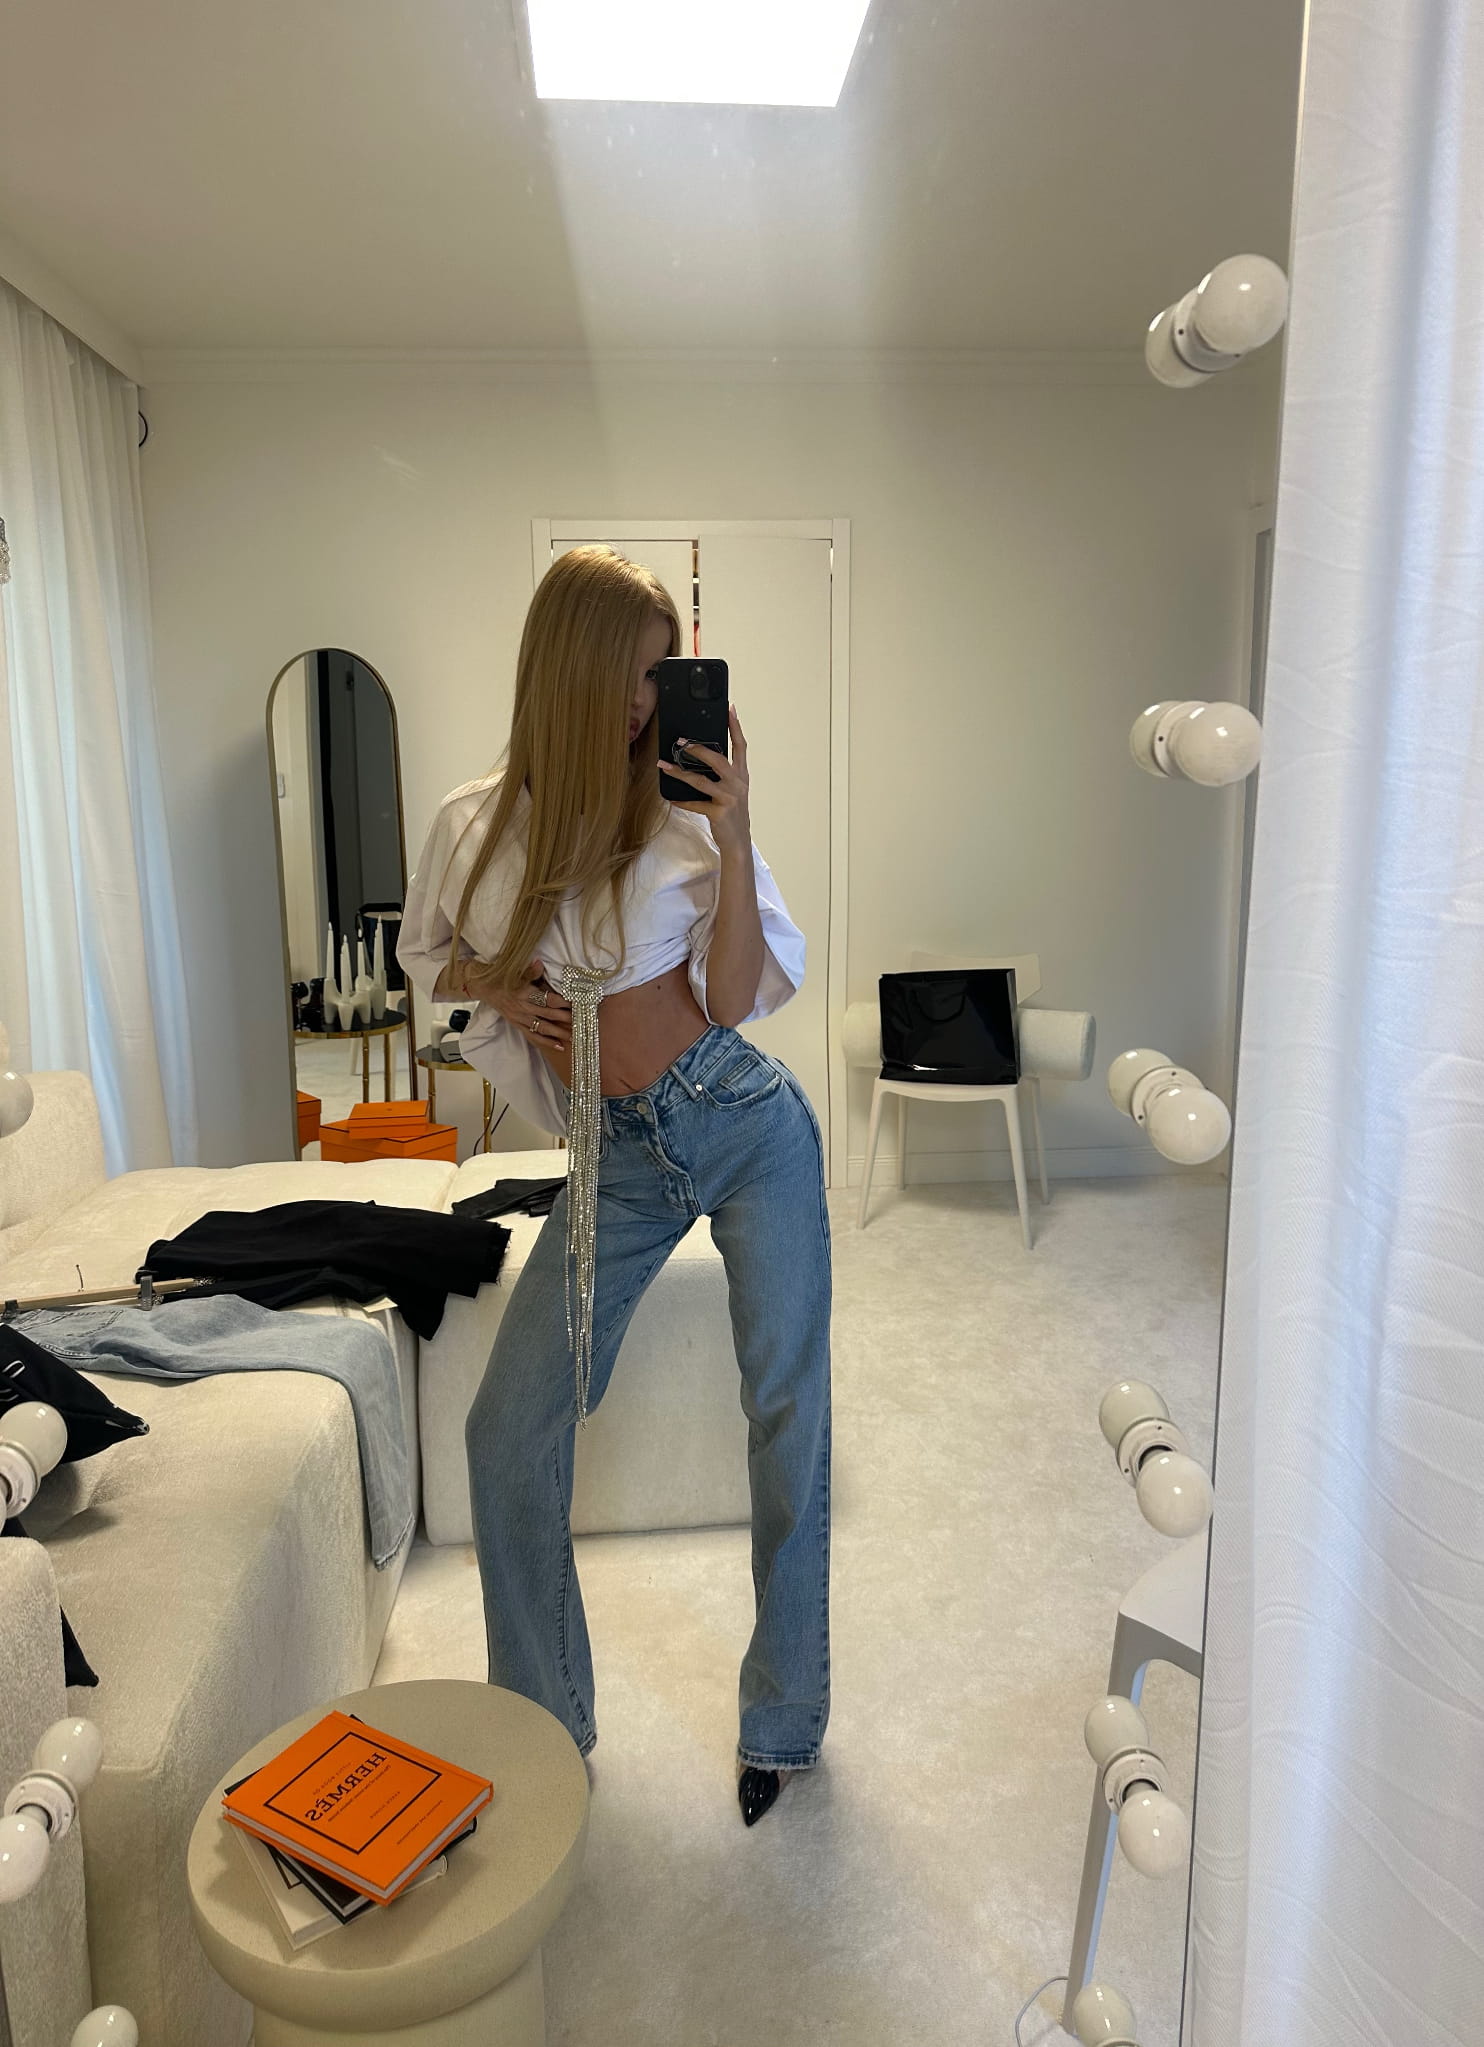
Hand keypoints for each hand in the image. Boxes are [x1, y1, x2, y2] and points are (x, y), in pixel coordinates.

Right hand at [464, 957, 572, 1050]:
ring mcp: (520, 1018)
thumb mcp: (513, 970)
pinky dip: (546, 1042)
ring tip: (575, 1037)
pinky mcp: (517, 1024)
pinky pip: (533, 1036)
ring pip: (543, 1028)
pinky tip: (559, 1046)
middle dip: (567, 1019)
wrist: (483, 987)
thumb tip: (539, 963)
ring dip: (560, 1033)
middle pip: (549, 1015)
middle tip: (583, 1022)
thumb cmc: (500, 976)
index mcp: (524, 993)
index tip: (577, 1003)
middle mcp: (522, 1008)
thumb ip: (529, 970)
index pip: (548, 999)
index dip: (563, 1002)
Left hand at [662, 706, 750, 853]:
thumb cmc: (732, 814)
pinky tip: (671, 798)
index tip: (730, 709)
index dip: (736, 727)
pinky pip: (695, 804)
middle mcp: (737, 784)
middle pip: (718, 760)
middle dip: (699, 749)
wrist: (738, 842)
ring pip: (702, 781)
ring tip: (664, 765)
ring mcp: (729, 799)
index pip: (740, 746)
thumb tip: (701, 756)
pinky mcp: (718, 813)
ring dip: (680, 773)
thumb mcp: (733, 791)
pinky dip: (681, 801)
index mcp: (741, 776)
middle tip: (682, 741)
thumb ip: (723, 774)